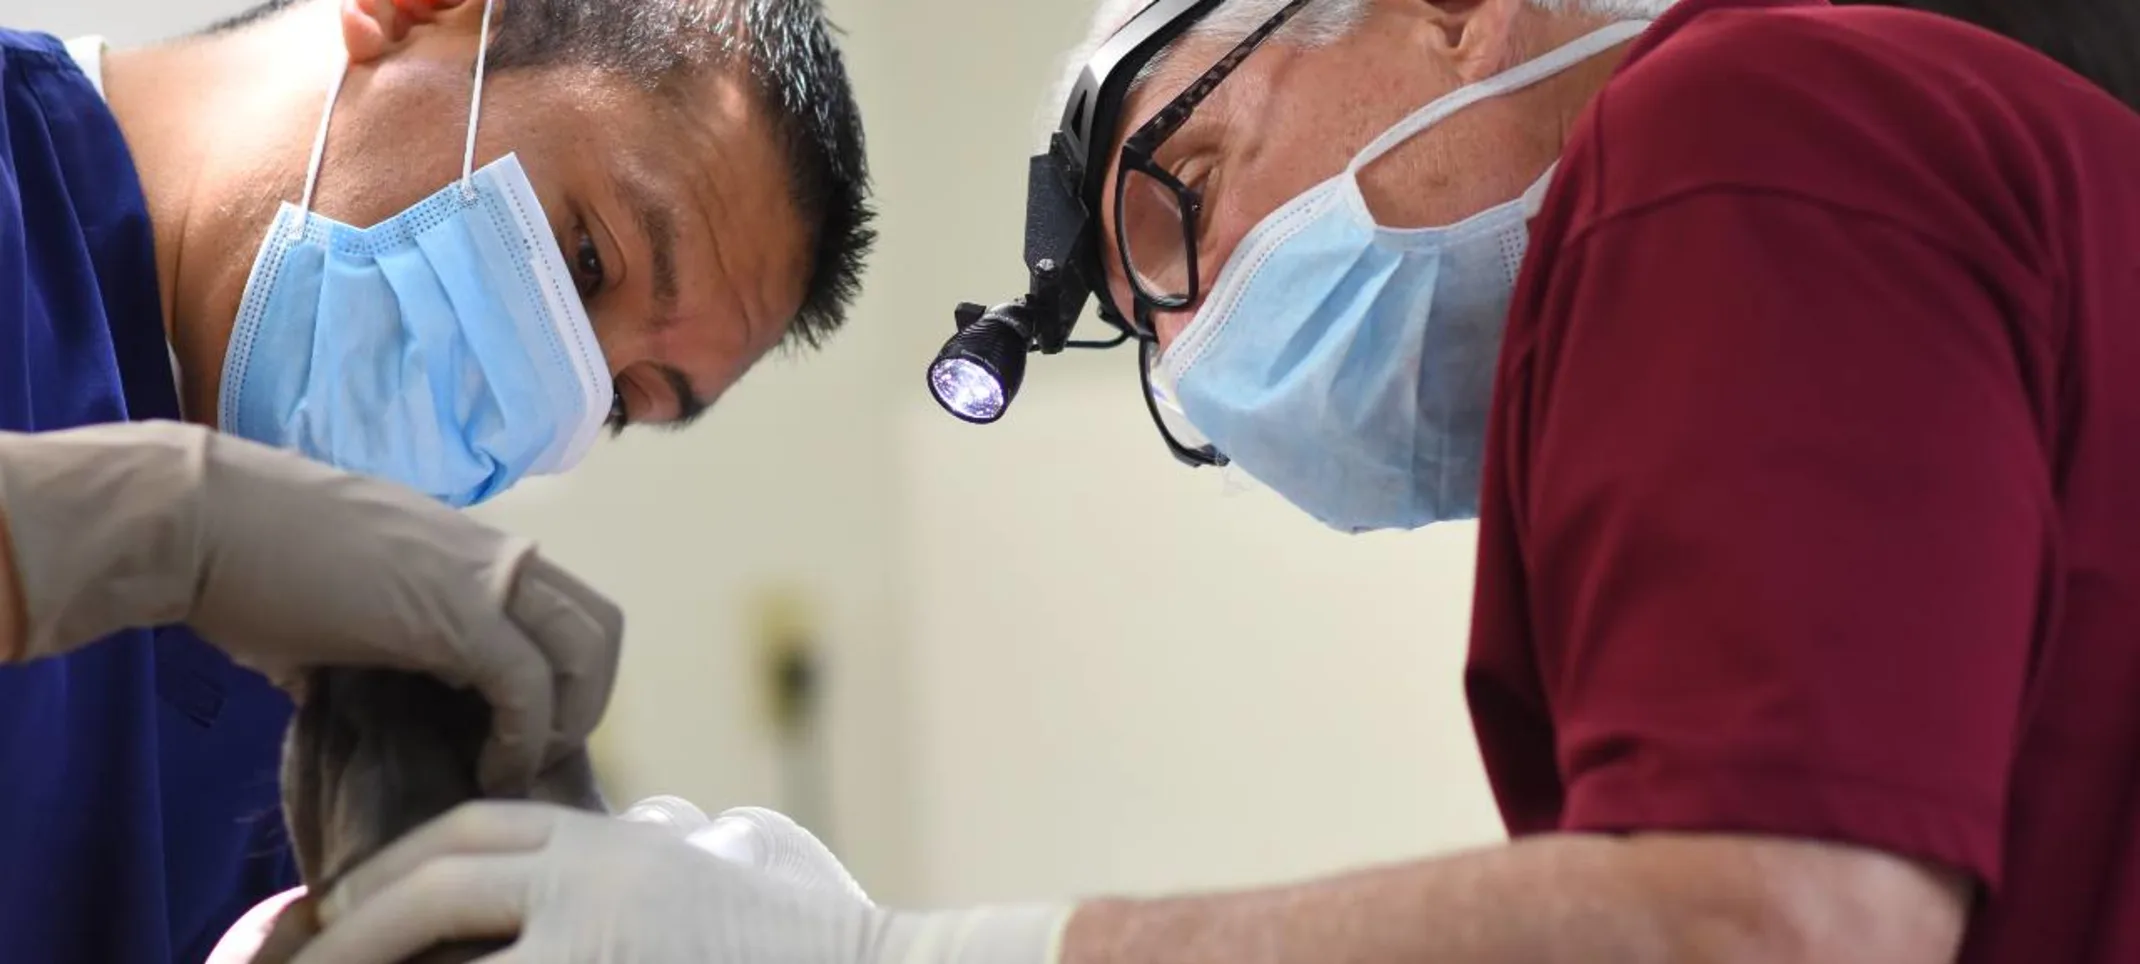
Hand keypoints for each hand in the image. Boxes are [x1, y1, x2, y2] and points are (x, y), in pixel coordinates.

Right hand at [0, 421, 621, 790]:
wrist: (197, 521)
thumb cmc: (247, 561)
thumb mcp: (337, 606)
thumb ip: (368, 644)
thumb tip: (346, 696)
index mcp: (468, 550)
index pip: (565, 603)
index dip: (564, 671)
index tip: (526, 728)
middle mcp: (491, 555)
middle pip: (599, 624)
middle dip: (588, 697)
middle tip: (538, 752)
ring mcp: (480, 578)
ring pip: (584, 646)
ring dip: (568, 716)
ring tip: (520, 764)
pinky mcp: (456, 614)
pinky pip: (528, 680)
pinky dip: (525, 734)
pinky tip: (491, 767)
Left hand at [296, 801, 1069, 963]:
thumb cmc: (815, 933)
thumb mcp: (742, 863)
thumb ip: (684, 846)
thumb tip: (669, 829)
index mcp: (619, 844)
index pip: (478, 830)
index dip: (399, 864)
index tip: (346, 905)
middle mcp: (599, 878)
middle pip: (443, 877)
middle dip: (360, 920)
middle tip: (306, 955)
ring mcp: (602, 939)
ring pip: (454, 947)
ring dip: (381, 963)